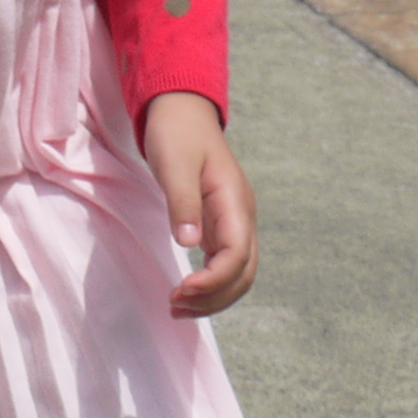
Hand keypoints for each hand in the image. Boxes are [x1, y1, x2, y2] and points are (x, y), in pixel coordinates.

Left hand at [141, 94, 258, 318]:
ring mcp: (234, 222)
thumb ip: (182, 203)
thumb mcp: (175, 165)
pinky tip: (186, 291)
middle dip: (213, 298)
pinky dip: (209, 284)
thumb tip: (189, 244)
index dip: (213, 281)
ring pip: (237, 274)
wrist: (182, 111)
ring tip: (176, 307)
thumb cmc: (177, 133)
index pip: (237, 256)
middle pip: (243, 274)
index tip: (181, 290)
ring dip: (212, 296)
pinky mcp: (221, 224)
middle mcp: (241, 216)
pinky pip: (224, 264)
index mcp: (235, 202)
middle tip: (174, 306)